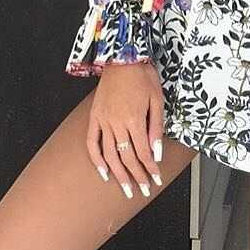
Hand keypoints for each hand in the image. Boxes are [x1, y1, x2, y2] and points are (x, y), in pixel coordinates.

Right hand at [87, 61, 164, 198]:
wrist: (122, 58)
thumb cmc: (143, 76)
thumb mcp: (157, 99)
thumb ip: (156, 127)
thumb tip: (157, 152)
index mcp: (134, 119)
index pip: (143, 152)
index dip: (150, 169)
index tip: (155, 180)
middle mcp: (117, 123)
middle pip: (127, 157)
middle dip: (136, 176)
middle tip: (142, 191)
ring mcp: (103, 121)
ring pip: (109, 154)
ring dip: (118, 174)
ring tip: (125, 189)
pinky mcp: (94, 117)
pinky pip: (92, 142)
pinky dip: (97, 160)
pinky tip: (103, 173)